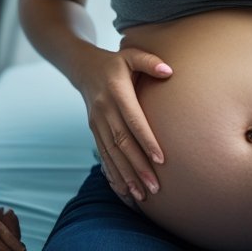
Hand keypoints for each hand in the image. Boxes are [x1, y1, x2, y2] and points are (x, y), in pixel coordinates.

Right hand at [78, 46, 171, 203]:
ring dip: (125, 176)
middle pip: (122, 143)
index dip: (146, 140)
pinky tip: (123, 190)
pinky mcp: (94, 130)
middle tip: (155, 187)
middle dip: (138, 167)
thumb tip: (168, 70)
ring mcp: (97, 122)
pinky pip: (103, 155)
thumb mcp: (131, 55)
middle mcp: (104, 110)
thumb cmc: (115, 62)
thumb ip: (149, 61)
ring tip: (141, 195)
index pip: (133, 120)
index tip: (161, 159)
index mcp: (116, 92)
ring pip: (111, 154)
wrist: (83, 68)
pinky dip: (112, 174)